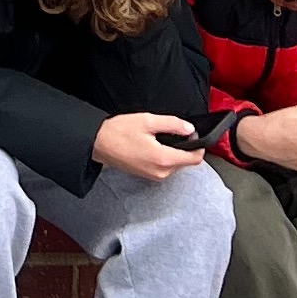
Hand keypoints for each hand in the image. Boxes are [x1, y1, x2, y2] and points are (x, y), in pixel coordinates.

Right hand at [93, 111, 207, 182]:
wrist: (98, 143)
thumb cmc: (118, 131)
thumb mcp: (147, 121)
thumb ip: (172, 124)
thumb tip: (189, 128)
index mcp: (163, 159)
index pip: (195, 159)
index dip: (198, 145)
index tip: (192, 133)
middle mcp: (161, 172)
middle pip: (186, 162)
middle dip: (184, 147)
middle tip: (171, 131)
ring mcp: (154, 176)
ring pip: (176, 164)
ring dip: (173, 151)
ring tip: (157, 137)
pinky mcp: (148, 176)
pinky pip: (165, 167)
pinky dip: (164, 156)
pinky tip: (152, 145)